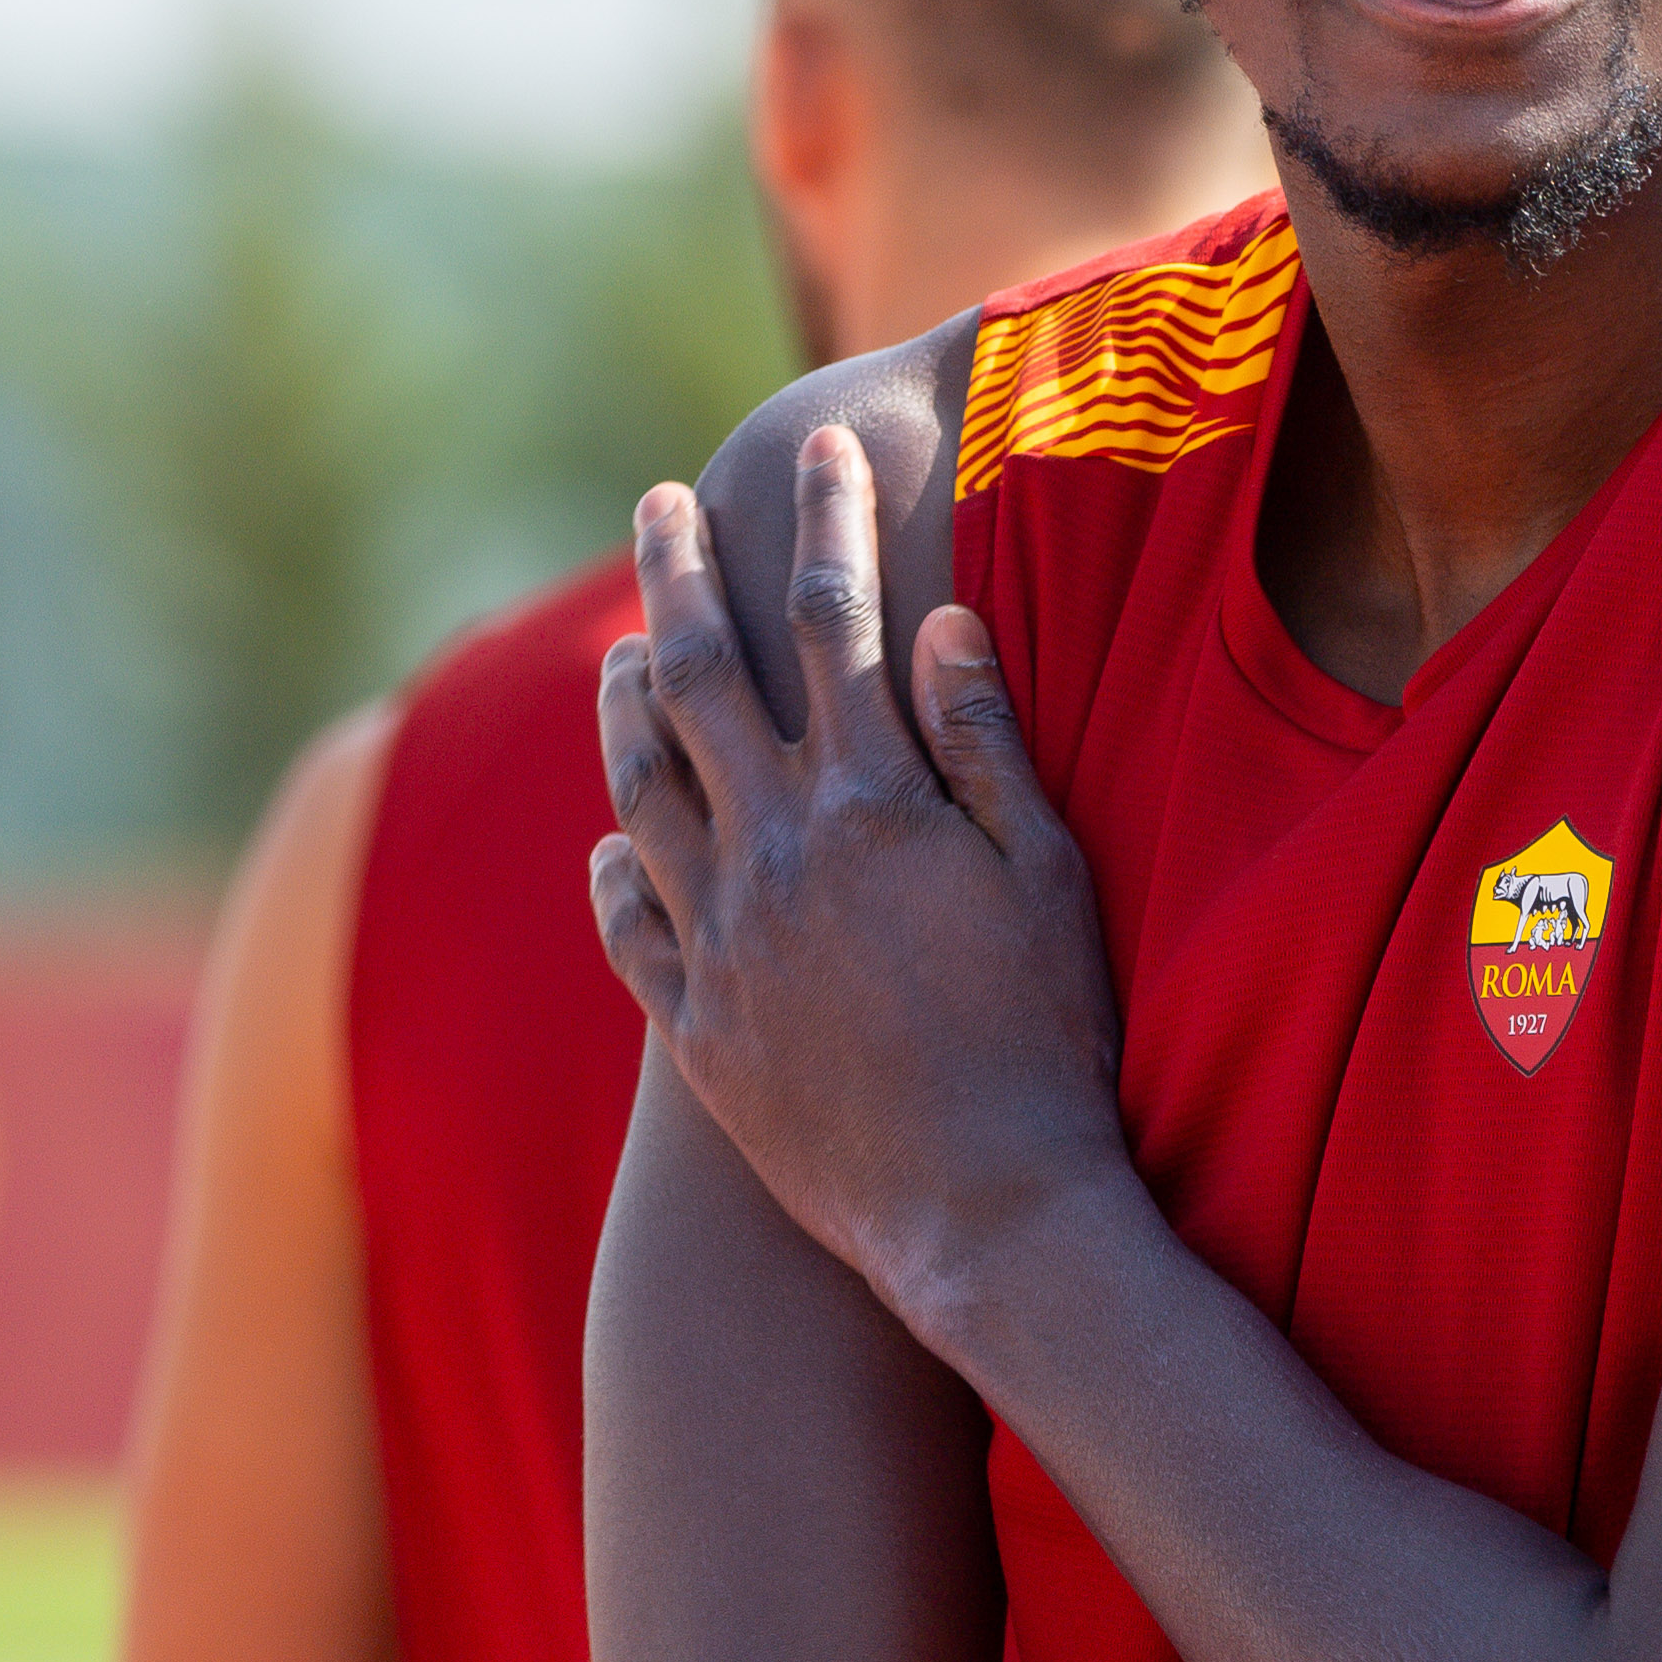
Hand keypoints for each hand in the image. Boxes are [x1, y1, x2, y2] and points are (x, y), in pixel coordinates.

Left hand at [590, 428, 1124, 1333]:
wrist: (984, 1214)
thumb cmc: (1048, 1040)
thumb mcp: (1048, 875)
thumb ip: (983, 741)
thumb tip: (937, 620)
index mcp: (869, 801)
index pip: (834, 617)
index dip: (823, 520)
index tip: (813, 448)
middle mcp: (774, 853)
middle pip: (703, 675)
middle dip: (679, 571)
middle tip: (659, 503)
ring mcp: (722, 939)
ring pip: (641, 788)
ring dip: (627, 705)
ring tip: (624, 656)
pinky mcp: (697, 1026)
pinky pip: (627, 924)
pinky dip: (614, 869)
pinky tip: (613, 843)